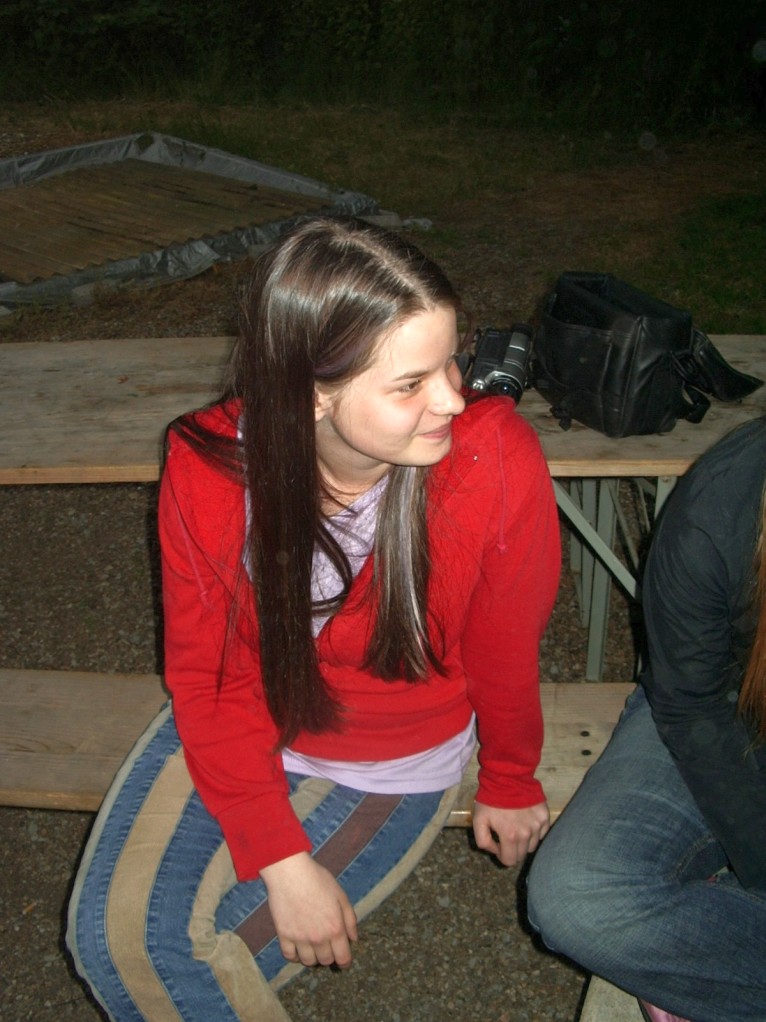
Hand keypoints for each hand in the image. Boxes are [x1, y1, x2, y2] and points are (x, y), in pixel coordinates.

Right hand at [260, 852, 357, 967]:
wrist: (291, 872)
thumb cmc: (318, 879)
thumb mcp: (340, 895)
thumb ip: (350, 919)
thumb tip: (353, 939)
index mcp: (335, 928)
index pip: (342, 958)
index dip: (345, 962)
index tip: (344, 961)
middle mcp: (318, 938)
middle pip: (325, 961)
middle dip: (329, 956)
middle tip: (327, 947)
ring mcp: (300, 938)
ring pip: (308, 962)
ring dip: (312, 957)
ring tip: (313, 947)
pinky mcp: (284, 935)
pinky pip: (289, 956)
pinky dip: (295, 956)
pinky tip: (298, 948)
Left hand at [472, 801, 549, 866]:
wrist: (507, 777)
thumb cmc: (491, 799)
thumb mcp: (478, 820)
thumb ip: (483, 841)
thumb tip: (495, 851)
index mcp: (510, 836)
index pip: (510, 861)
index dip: (502, 856)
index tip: (499, 845)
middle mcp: (526, 834)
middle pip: (522, 855)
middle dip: (513, 849)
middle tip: (507, 835)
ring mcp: (538, 825)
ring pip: (532, 845)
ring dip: (524, 841)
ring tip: (517, 826)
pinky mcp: (545, 816)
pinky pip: (542, 833)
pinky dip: (535, 831)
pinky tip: (526, 821)